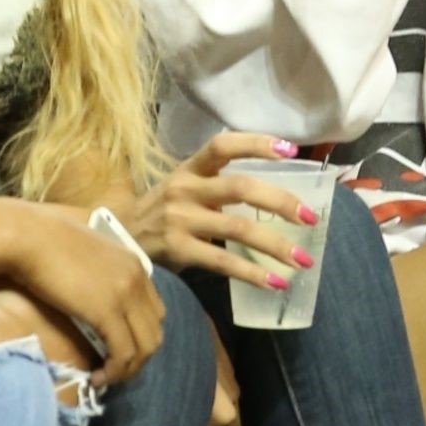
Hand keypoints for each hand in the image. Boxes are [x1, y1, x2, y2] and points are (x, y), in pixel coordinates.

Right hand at [7, 206, 165, 384]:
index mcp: (133, 262)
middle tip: (113, 368)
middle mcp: (137, 277)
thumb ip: (96, 268)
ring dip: (128, 370)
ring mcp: (125, 294)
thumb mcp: (82, 251)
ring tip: (105, 377)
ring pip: (146, 347)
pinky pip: (124, 353)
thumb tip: (88, 291)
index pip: (153, 309)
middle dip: (138, 356)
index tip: (116, 347)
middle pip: (155, 331)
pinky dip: (114, 371)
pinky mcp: (107, 311)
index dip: (138, 334)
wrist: (25, 235)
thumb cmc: (40, 237)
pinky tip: (96, 377)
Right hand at [130, 132, 321, 289]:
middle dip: (281, 202)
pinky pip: (223, 260)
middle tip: (310, 218)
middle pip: (240, 187)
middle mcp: (185, 188)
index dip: (257, 143)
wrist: (115, 238)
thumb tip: (275, 198)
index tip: (290, 150)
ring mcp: (180, 219)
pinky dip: (253, 273)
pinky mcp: (178, 249)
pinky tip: (276, 282)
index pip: (223, 145)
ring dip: (276, 245)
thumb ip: (217, 186)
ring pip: (238, 228)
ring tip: (304, 260)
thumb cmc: (160, 212)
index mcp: (190, 168)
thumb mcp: (182, 187)